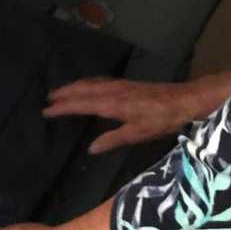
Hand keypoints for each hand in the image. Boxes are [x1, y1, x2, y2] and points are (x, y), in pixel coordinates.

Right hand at [43, 77, 198, 153]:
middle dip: (65, 93)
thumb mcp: (138, 134)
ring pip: (91, 83)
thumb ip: (113, 140)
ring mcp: (121, 85)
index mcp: (113, 104)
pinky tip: (89, 86)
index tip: (46, 110)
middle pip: (83, 89)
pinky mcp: (128, 84)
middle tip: (48, 98)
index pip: (81, 104)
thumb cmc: (162, 119)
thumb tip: (91, 148)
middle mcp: (114, 91)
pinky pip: (101, 81)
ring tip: (62, 91)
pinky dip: (88, 83)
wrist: (184, 100)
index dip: (63, 107)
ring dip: (75, 86)